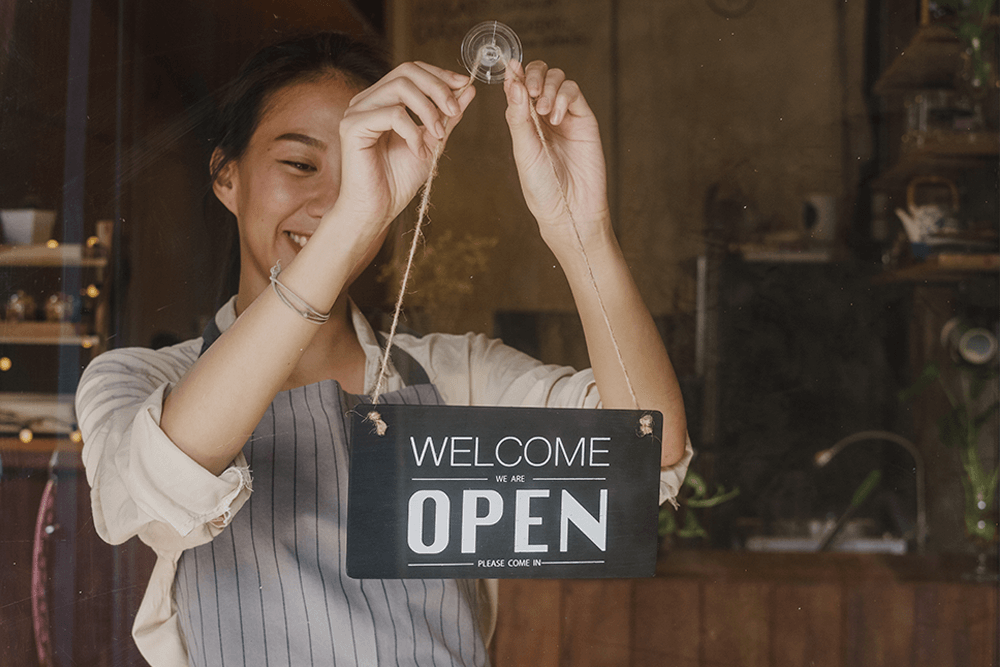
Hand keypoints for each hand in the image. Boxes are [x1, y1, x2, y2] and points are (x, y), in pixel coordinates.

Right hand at [329, 62, 475, 241]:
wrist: (378, 210)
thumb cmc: (398, 180)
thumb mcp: (432, 142)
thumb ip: (447, 115)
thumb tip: (467, 88)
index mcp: (383, 100)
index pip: (411, 70)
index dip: (439, 74)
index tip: (463, 85)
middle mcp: (367, 100)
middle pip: (406, 71)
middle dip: (438, 88)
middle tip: (455, 112)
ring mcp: (357, 111)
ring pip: (400, 87)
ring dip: (428, 110)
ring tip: (439, 136)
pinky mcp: (352, 127)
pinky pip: (392, 114)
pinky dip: (412, 131)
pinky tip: (418, 151)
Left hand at [503, 60, 610, 245]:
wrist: (569, 208)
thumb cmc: (541, 186)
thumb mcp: (523, 149)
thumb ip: (517, 115)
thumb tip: (511, 80)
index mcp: (523, 121)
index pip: (518, 86)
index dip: (514, 74)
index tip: (510, 68)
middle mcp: (543, 115)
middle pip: (538, 75)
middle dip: (532, 75)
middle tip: (530, 91)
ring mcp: (565, 115)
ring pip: (557, 78)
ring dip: (547, 87)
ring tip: (542, 111)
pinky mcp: (584, 119)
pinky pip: (574, 92)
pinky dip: (562, 96)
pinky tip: (555, 117)